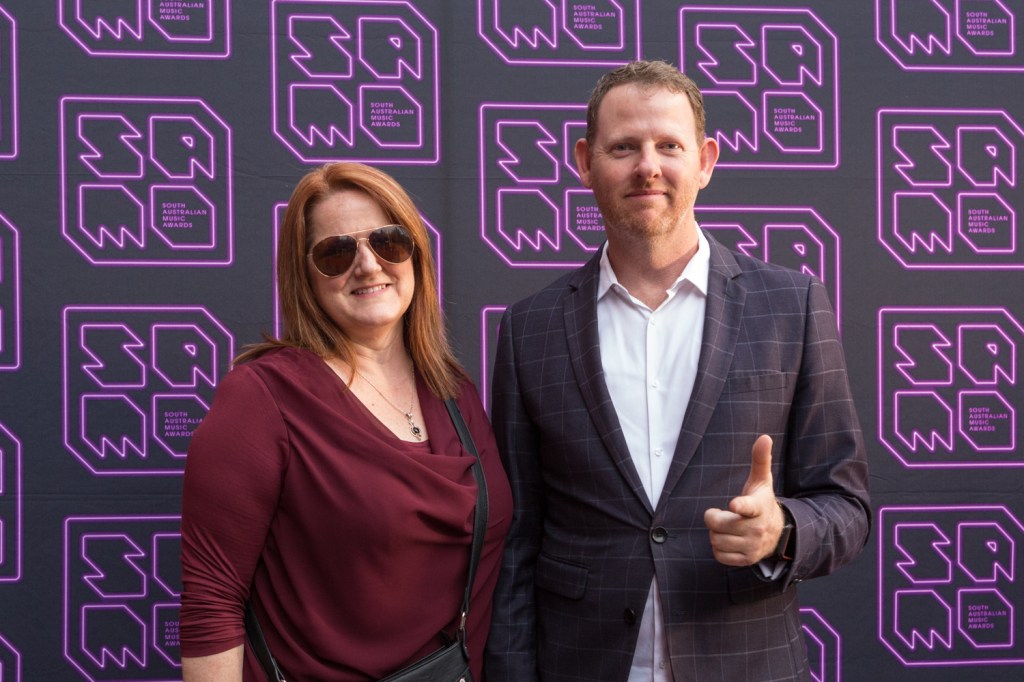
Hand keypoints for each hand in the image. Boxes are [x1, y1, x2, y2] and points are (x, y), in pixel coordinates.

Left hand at [703, 435, 784, 565]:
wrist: (777, 532)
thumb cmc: (762, 502)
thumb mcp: (762, 481)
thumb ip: (760, 459)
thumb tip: (764, 437)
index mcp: (758, 507)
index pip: (748, 507)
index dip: (740, 506)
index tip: (734, 504)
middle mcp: (757, 529)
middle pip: (719, 524)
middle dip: (713, 518)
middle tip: (721, 514)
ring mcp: (753, 546)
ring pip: (716, 541)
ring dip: (716, 534)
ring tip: (727, 528)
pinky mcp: (747, 560)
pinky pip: (719, 556)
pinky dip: (719, 549)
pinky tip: (728, 540)